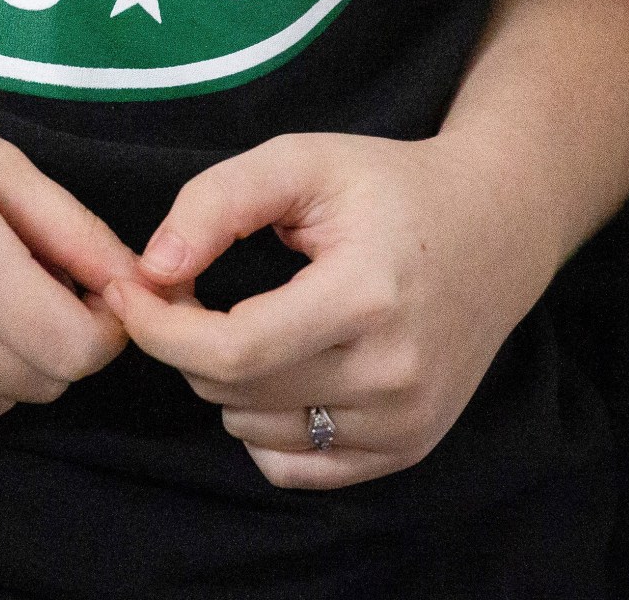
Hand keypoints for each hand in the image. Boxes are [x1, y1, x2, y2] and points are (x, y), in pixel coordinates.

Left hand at [106, 130, 552, 488]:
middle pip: (234, 392)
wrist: (497, 228)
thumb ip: (218, 201)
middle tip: (192, 290)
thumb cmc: (390, 188)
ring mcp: (404, 422)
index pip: (232, 350)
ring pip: (252, 432)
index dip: (161, 328)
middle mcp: (393, 374)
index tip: (131, 290)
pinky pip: (292, 466)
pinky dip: (264, 424)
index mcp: (368, 296)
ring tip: (253, 319)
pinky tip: (284, 366)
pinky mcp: (405, 449)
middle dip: (187, 342)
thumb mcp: (302, 162)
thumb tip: (152, 269)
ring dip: (227, 381)